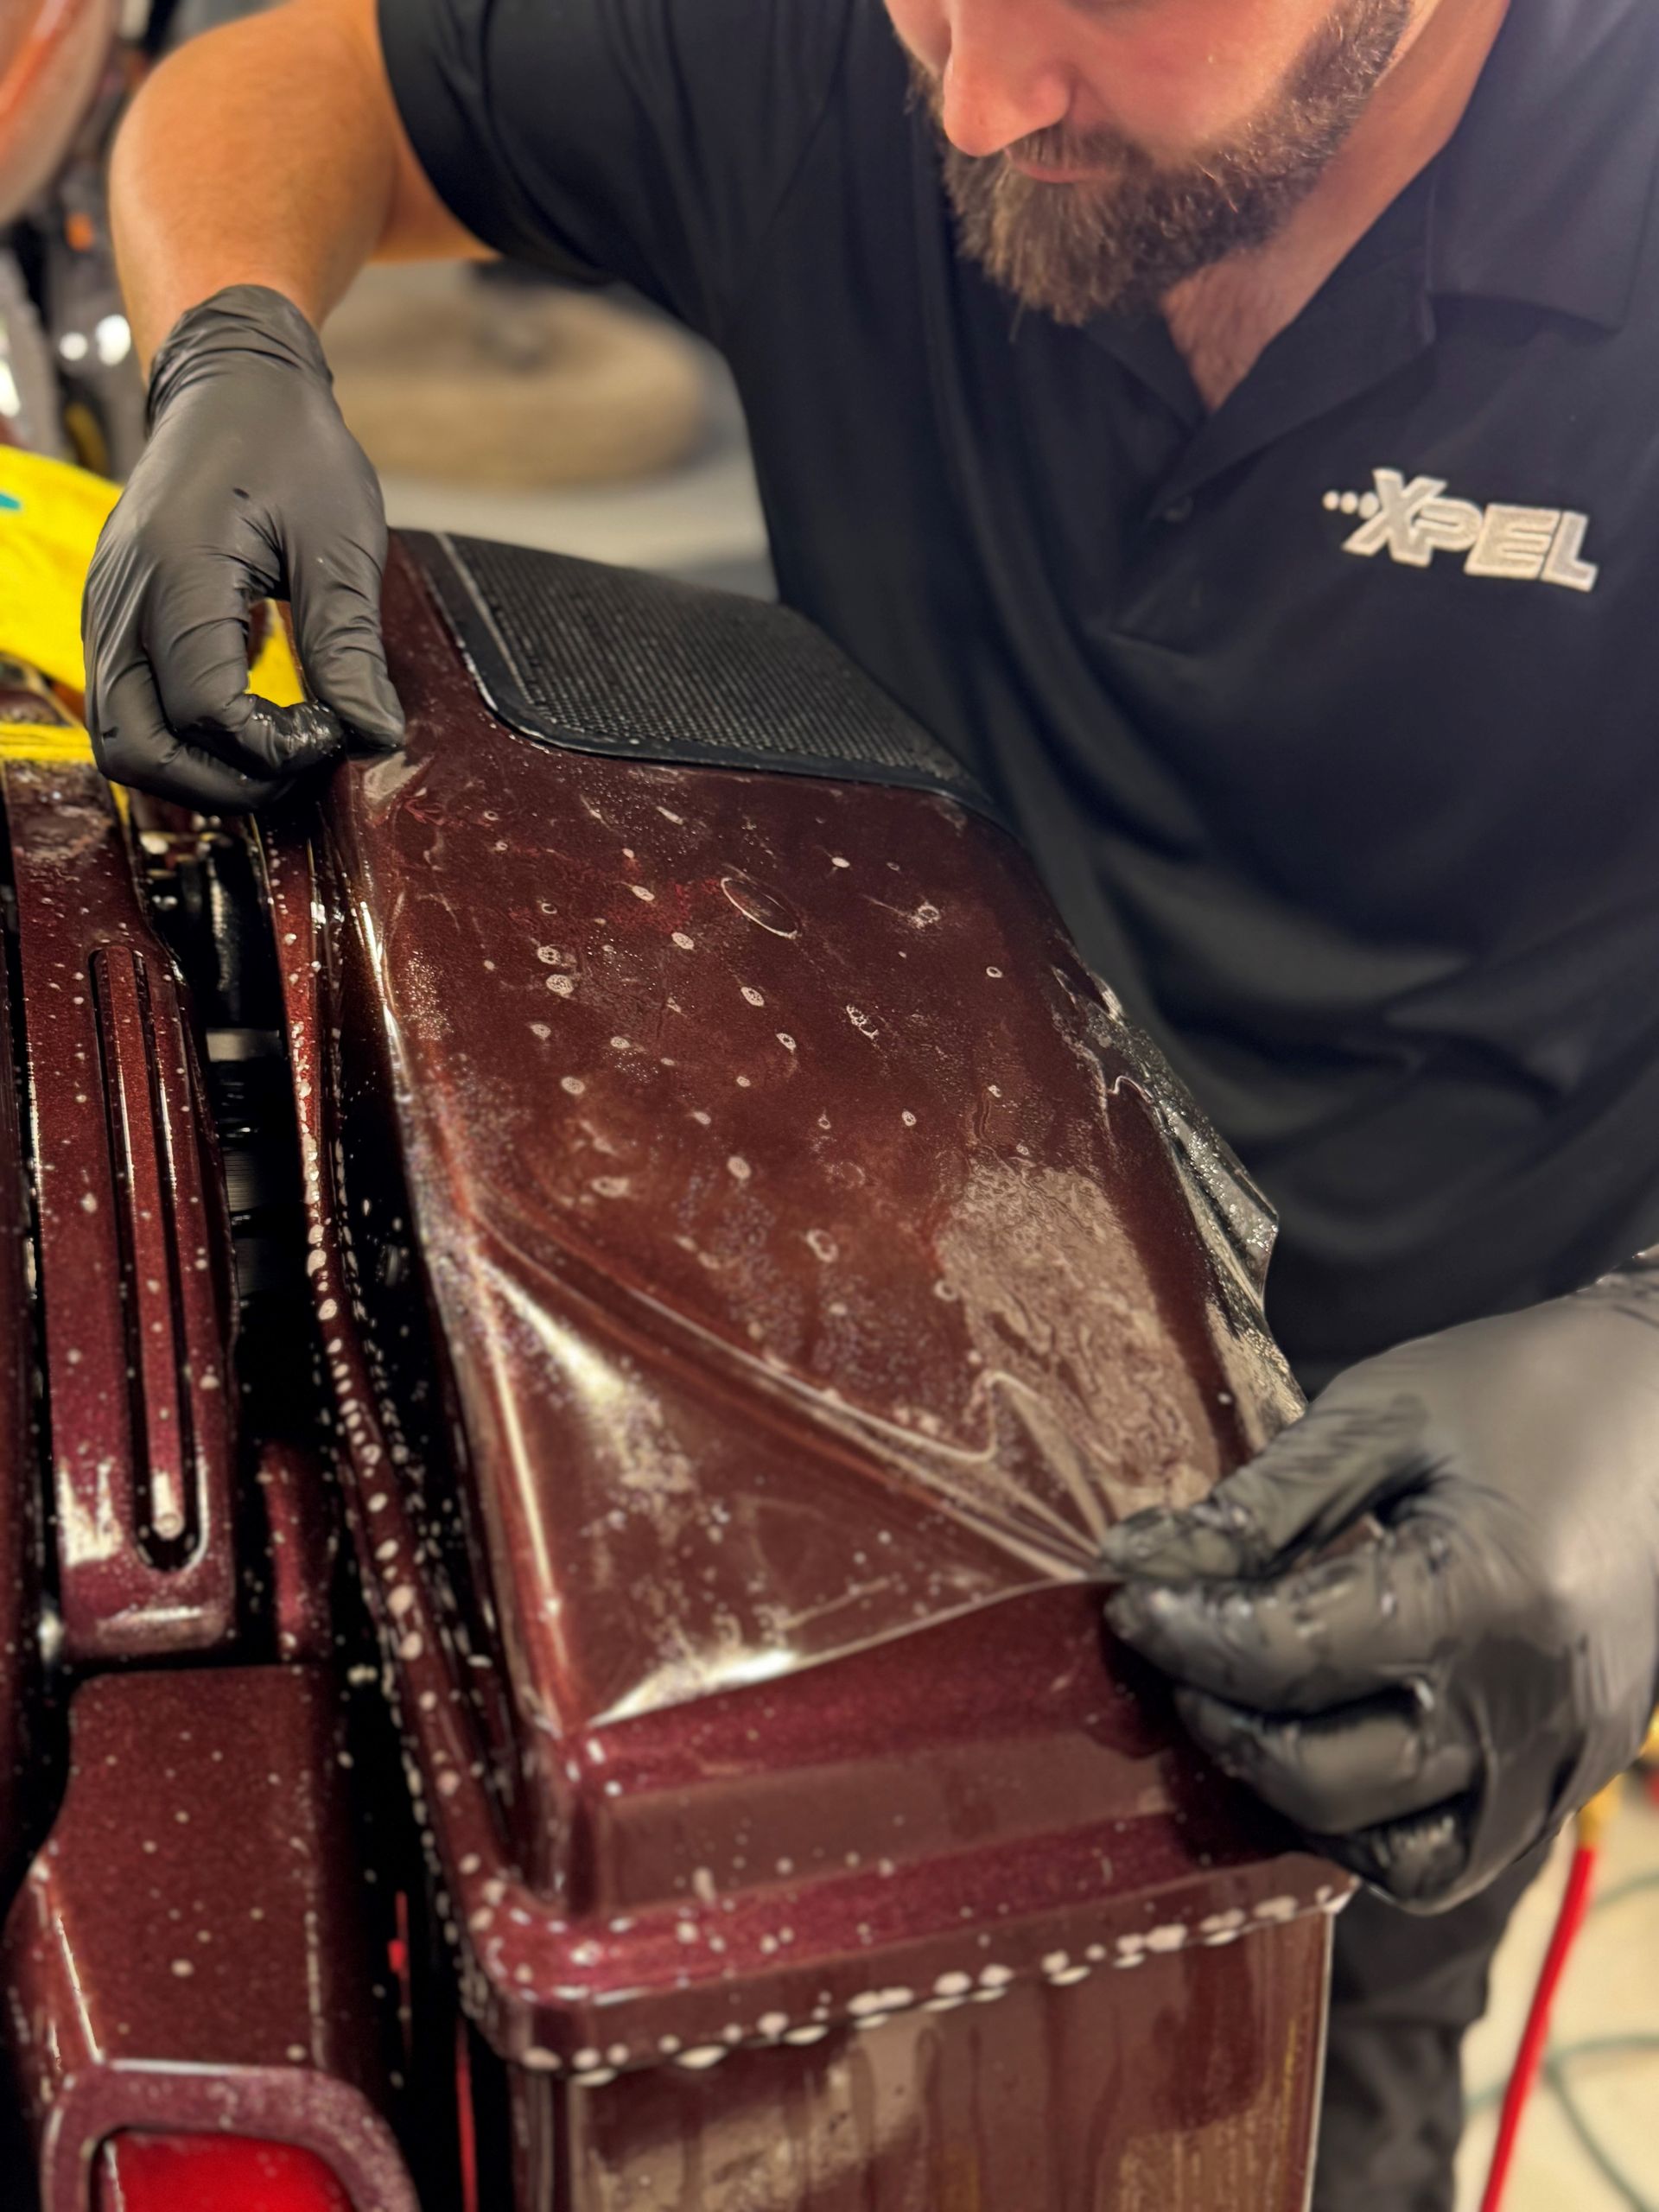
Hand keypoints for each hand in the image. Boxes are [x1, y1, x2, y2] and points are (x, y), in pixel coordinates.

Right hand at [83, 285, 402, 808]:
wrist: (231, 387)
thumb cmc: (289, 447)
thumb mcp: (341, 540)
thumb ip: (348, 643)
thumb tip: (373, 736)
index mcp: (178, 567)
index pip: (205, 710)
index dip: (274, 746)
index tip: (334, 728)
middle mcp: (122, 597)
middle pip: (139, 750)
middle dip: (226, 784)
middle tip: (302, 762)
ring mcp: (107, 613)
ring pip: (122, 744)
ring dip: (199, 773)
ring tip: (278, 751)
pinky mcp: (113, 623)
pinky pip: (128, 713)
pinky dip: (184, 742)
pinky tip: (251, 721)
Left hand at [1101, 1269, 1658, 1909]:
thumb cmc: (1524, 1388)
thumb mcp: (1382, 1417)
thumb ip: (1260, 1504)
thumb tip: (1138, 1562)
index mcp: (1480, 1597)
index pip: (1286, 1660)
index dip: (1184, 1635)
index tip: (1127, 1597)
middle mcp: (1527, 1708)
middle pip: (1321, 1776)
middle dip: (1220, 1718)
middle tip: (1175, 1649)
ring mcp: (1560, 1761)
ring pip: (1386, 1854)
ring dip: (1291, 1795)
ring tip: (1243, 1708)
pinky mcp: (1573, 1779)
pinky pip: (1451, 1857)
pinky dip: (1372, 1827)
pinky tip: (1328, 1747)